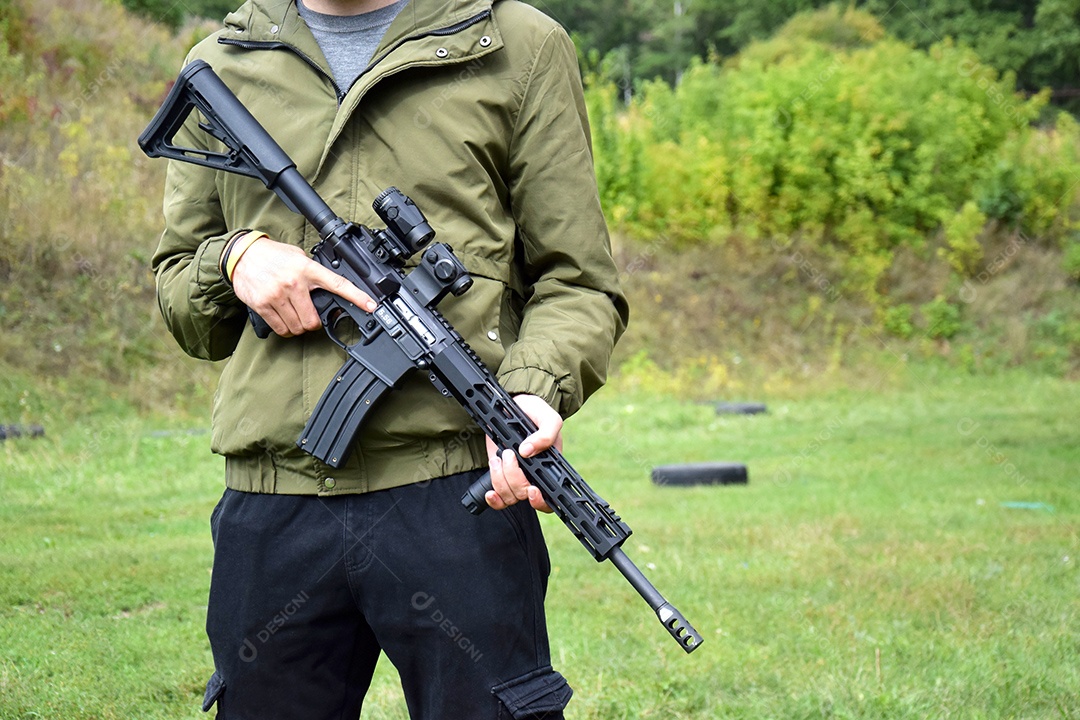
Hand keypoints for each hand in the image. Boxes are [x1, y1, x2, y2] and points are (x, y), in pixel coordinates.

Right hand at [231, 237, 376, 336]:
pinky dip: (285, 330)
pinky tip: (284, 320)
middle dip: (314, 323)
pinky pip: (281, 329)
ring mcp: (277, 295)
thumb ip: (314, 271)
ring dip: (299, 327)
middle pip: (313, 320)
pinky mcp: (263, 305)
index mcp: (307, 269)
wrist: (241, 255)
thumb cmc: (273, 256)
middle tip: (310, 317)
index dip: (357, 297)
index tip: (371, 305)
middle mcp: (294, 283)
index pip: (338, 284)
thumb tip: (331, 288)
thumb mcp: (299, 257)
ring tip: (294, 315)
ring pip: (298, 327)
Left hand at [484, 394, 562, 512]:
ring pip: (509, 496)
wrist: (515, 405)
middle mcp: (534, 476)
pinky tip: (490, 491)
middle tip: (510, 454)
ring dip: (500, 479)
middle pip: (524, 495)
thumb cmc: (536, 413)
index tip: (532, 489)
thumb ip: (546, 434)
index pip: (550, 498)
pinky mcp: (501, 475)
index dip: (541, 501)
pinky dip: (493, 498)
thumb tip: (528, 452)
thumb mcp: (548, 418)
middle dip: (514, 478)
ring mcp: (516, 477)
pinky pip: (498, 498)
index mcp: (551, 467)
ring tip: (499, 456)